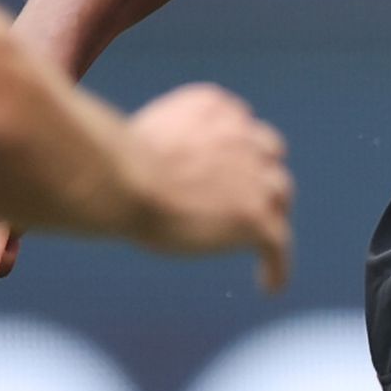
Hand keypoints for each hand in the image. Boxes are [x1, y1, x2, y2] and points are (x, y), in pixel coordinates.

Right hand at [123, 82, 292, 291]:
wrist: (124, 182)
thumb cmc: (111, 166)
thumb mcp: (139, 139)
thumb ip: (162, 148)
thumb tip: (148, 176)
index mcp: (213, 106)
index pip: (240, 123)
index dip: (237, 147)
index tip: (230, 166)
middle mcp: (241, 133)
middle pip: (268, 154)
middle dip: (261, 174)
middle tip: (252, 202)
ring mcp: (254, 175)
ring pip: (278, 195)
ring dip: (271, 216)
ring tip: (264, 244)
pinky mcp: (255, 215)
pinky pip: (278, 243)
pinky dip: (276, 265)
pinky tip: (269, 285)